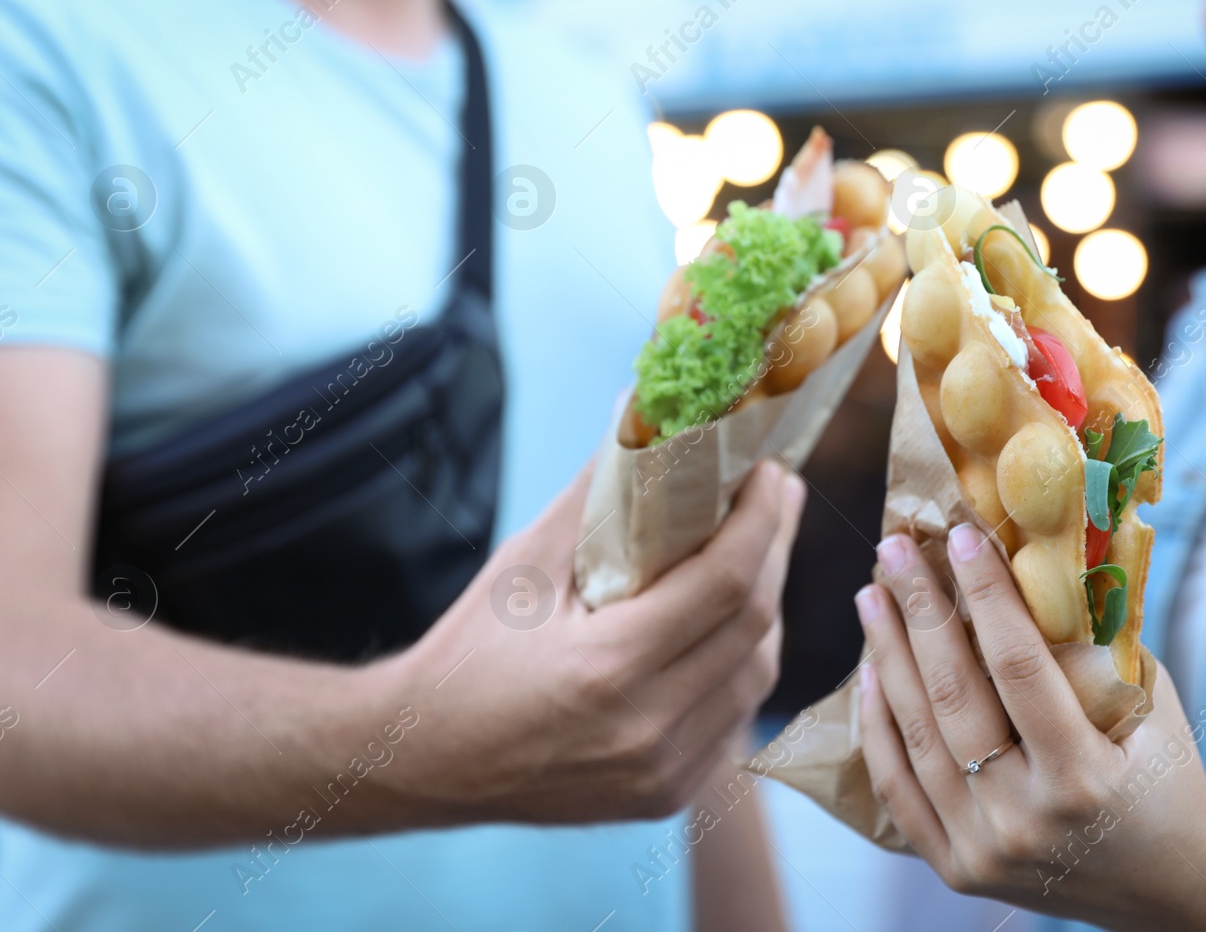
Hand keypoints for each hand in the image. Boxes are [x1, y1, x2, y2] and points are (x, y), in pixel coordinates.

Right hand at [381, 459, 803, 824]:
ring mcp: (662, 773)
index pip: (725, 583)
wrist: (427, 760)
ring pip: (756, 676)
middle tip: (778, 494)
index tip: (771, 471)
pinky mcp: (667, 796)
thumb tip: (644, 408)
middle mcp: (647, 730)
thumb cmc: (470, 652)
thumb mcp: (524, 564)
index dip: (761, 520)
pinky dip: (742, 662)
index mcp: (607, 668)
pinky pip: (735, 717)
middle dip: (775, 549)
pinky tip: (731, 622)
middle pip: (754, 626)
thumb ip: (596, 492)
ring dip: (766, 607)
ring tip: (758, 551)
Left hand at [854, 525, 1205, 930]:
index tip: (960, 537)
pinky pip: (898, 786)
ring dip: (888, 656)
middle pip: (953, 695)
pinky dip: (879, 725)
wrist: (1170, 888)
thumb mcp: (1150, 710)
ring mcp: (982, 849)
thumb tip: (1042, 559)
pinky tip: (870, 672)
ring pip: (916, 735)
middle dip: (919, 611)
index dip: (986, 595)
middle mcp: (1024, 820)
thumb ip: (1098, 644)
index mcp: (1082, 779)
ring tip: (873, 595)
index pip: (1019, 667)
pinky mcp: (955, 867)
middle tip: (895, 549)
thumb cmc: (1165, 781)